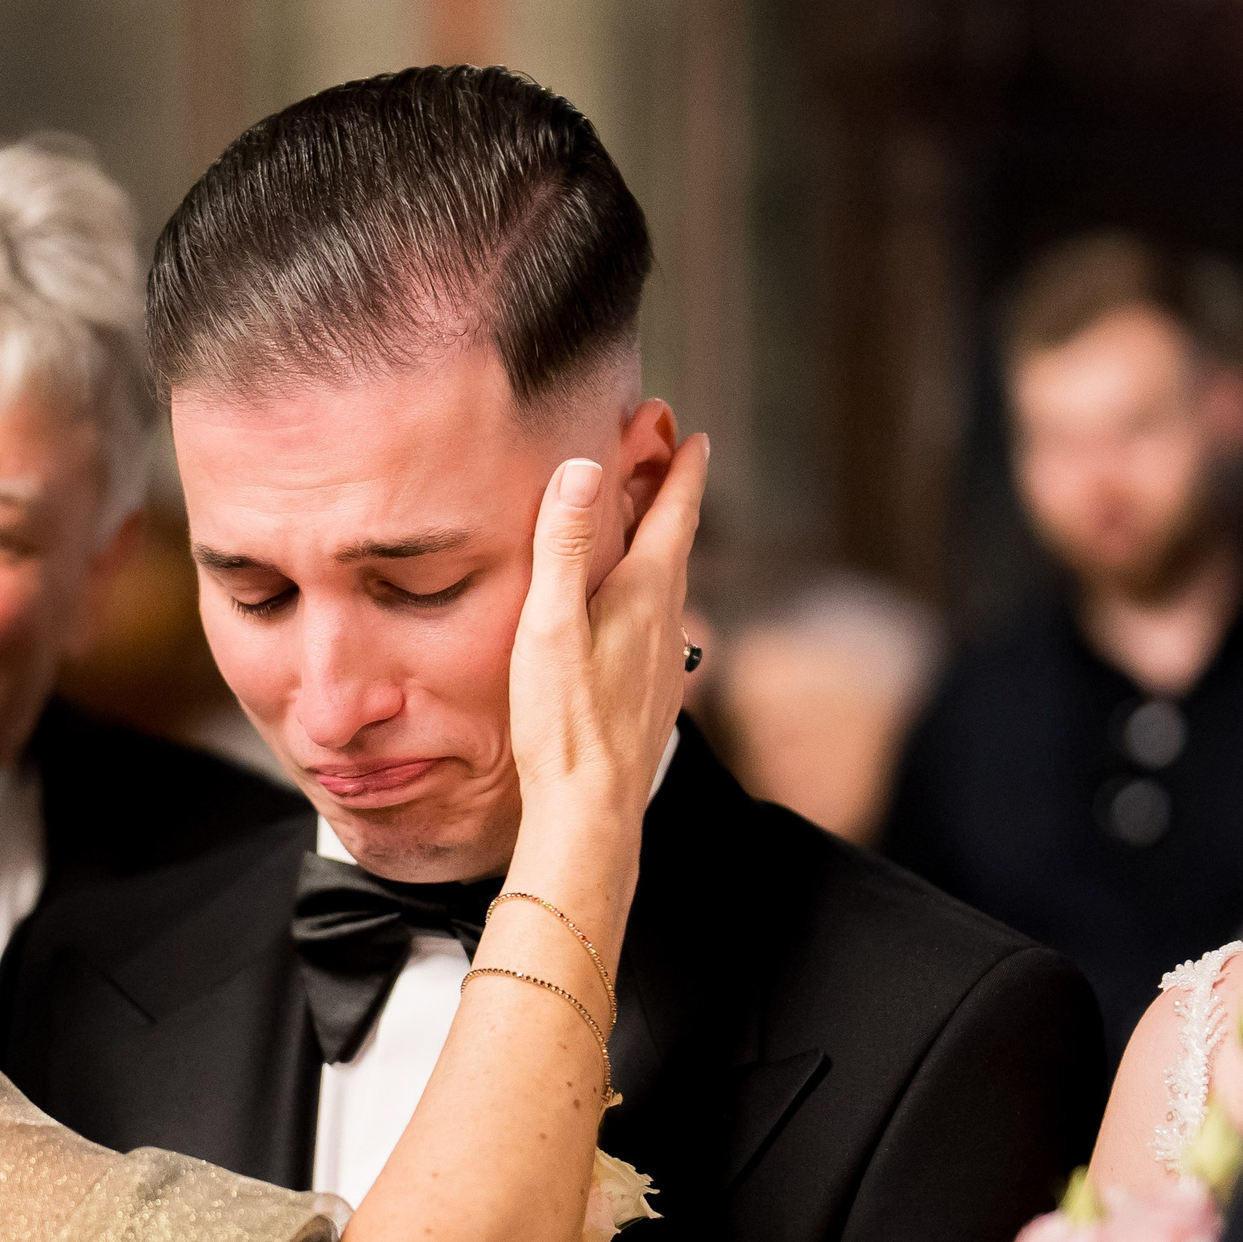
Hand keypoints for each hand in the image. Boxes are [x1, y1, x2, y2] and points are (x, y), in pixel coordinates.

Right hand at [507, 436, 708, 813]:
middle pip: (676, 545)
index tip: (693, 434)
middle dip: (672, 498)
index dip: (683, 469)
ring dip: (660, 547)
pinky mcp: (652, 694)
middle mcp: (666, 623)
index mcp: (644, 595)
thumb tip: (583, 468)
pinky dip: (648, 594)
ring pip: (669, 587)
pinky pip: (657, 624)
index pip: (674, 514)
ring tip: (642, 527)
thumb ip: (564, 545)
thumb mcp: (549, 623)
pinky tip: (627, 613)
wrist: (591, 807)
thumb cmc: (564, 719)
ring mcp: (664, 662)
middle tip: (665, 461)